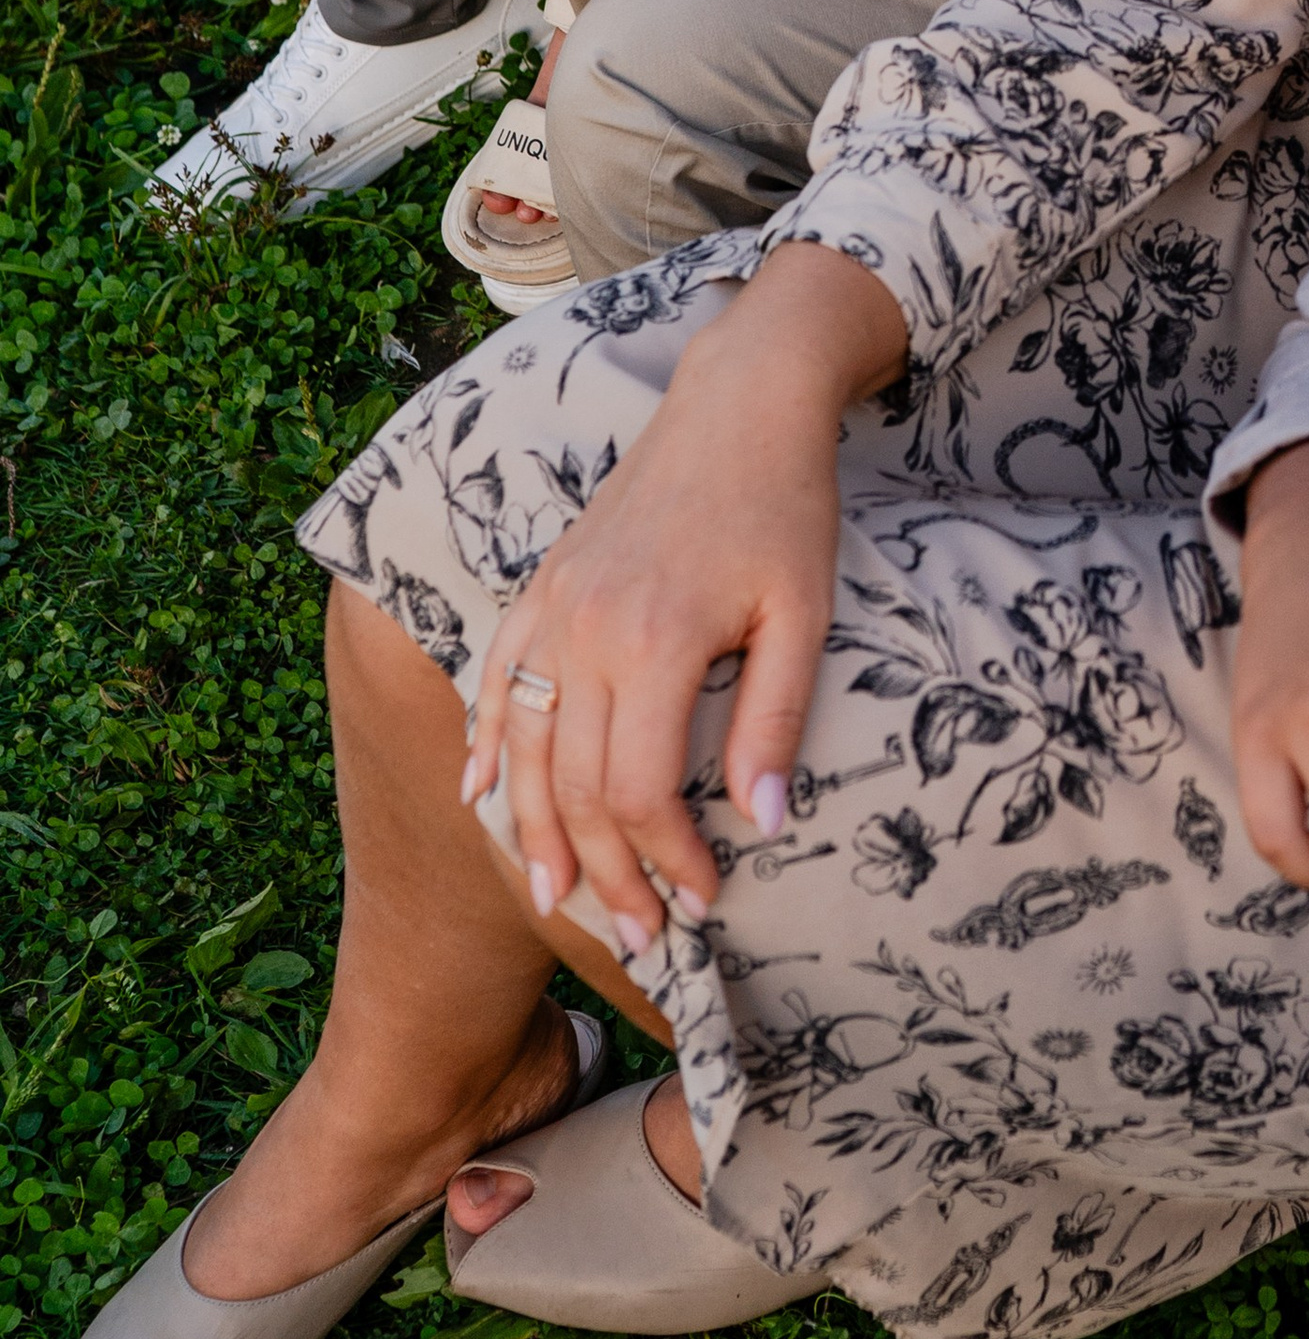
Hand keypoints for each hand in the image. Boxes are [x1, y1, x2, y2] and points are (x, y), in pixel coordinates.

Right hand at [461, 243, 907, 945]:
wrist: (738, 403)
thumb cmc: (784, 507)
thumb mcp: (802, 614)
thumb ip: (774, 721)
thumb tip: (763, 823)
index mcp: (653, 641)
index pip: (638, 791)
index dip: (667, 859)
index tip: (705, 901)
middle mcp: (585, 629)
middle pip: (570, 786)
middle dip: (604, 872)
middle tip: (639, 935)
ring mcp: (553, 606)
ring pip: (517, 746)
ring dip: (531, 833)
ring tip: (553, 900)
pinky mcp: (542, 586)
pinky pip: (495, 680)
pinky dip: (481, 745)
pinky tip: (477, 797)